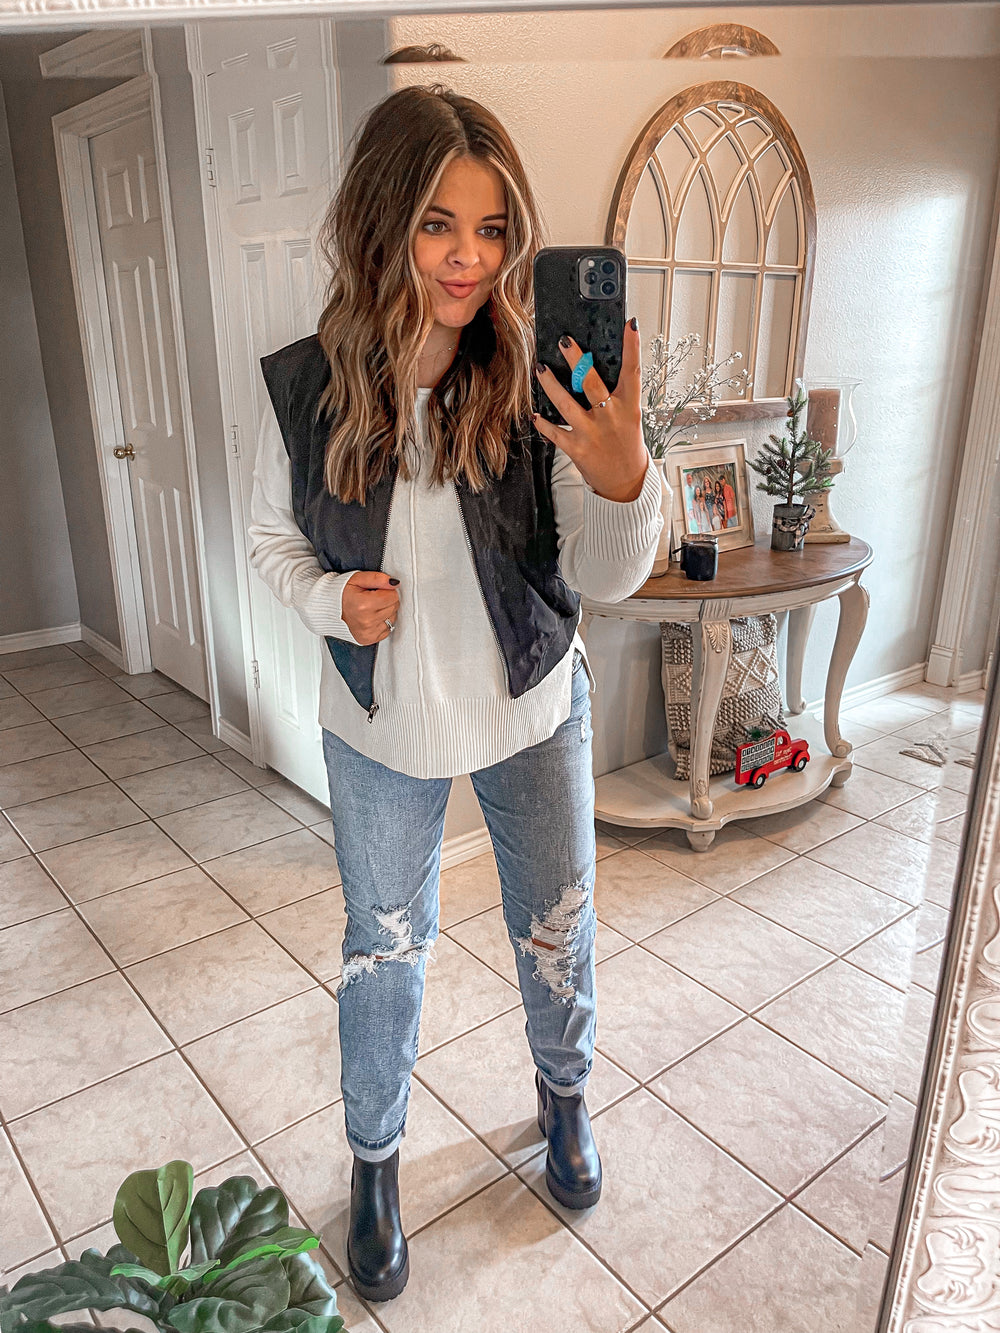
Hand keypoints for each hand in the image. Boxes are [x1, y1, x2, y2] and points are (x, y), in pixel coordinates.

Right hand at [341, 571, 399, 645]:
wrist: (329, 610)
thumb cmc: (341, 593)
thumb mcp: (357, 579)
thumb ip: (377, 579)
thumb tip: (394, 583)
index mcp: (364, 605)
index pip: (393, 595)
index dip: (385, 590)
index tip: (374, 590)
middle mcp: (367, 621)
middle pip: (394, 606)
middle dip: (386, 600)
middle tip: (371, 598)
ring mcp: (368, 632)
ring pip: (392, 618)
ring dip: (385, 611)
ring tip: (370, 608)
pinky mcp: (369, 639)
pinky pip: (388, 629)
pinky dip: (382, 622)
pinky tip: (370, 617)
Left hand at [532, 318, 647, 502]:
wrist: (626, 482)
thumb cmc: (626, 445)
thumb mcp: (629, 418)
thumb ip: (615, 396)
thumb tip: (591, 370)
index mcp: (628, 407)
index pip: (632, 371)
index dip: (632, 347)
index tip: (629, 325)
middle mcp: (610, 417)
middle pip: (591, 382)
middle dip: (577, 359)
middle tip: (565, 340)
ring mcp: (592, 433)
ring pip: (565, 403)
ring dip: (550, 384)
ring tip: (541, 368)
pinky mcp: (576, 449)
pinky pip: (554, 432)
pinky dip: (543, 423)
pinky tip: (535, 414)